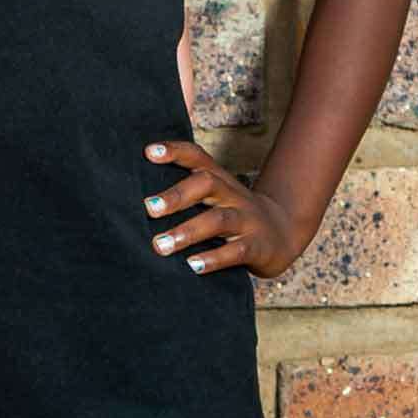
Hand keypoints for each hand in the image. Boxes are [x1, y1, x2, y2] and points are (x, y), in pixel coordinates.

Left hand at [143, 140, 304, 278]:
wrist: (283, 232)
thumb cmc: (234, 213)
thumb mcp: (215, 196)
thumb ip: (185, 191)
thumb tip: (134, 196)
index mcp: (220, 179)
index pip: (197, 157)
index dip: (174, 151)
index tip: (147, 152)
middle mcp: (233, 195)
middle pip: (207, 183)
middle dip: (177, 195)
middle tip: (148, 208)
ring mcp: (247, 220)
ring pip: (219, 220)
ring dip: (187, 232)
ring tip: (160, 245)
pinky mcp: (258, 247)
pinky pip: (236, 251)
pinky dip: (214, 259)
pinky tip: (192, 266)